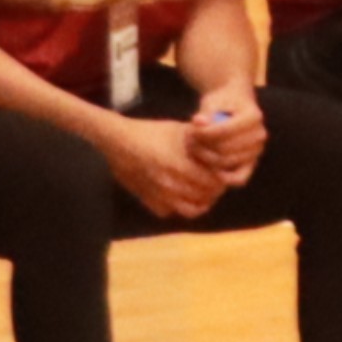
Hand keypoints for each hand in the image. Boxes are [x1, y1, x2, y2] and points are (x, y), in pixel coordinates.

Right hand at [104, 117, 221, 222]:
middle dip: (214, 191)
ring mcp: (159, 196)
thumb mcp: (178, 130)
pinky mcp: (150, 202)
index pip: (213, 182)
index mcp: (179, 165)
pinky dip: (180, 206)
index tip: (223, 173)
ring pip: (191, 210)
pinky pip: (172, 212)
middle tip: (216, 183)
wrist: (118, 143)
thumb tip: (222, 143)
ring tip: (203, 192)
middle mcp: (169, 185)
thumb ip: (201, 139)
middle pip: (205, 197)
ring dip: (200, 202)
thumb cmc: (150, 132)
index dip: (221, 179)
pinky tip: (182, 194)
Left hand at [185, 80, 266, 185]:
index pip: (223, 131)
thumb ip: (205, 113)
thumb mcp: (212, 102)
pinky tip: (209, 169)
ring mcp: (256, 150)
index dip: (203, 133)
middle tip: (187, 140)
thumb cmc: (221, 102)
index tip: (189, 130)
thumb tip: (197, 122)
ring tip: (192, 147)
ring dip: (205, 158)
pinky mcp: (251, 163)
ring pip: (225, 163)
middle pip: (224, 150)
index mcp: (253, 116)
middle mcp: (259, 135)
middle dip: (201, 146)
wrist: (234, 105)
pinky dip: (223, 177)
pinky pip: (239, 178)